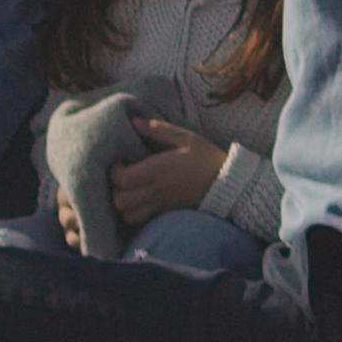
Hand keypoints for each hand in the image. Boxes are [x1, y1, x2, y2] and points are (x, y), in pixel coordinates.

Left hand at [107, 117, 225, 227]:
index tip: (120, 161)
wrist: (227, 184)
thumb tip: (135, 121)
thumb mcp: (186, 137)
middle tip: (121, 177)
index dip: (114, 171)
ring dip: (122, 203)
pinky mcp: (165, 213)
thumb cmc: (206, 157)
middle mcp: (156, 190)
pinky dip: (132, 213)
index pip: (123, 179)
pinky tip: (138, 199)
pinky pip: (140, 219)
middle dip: (114, 189)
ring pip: (127, 214)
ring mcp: (160, 204)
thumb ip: (159, 129)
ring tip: (128, 189)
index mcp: (158, 170)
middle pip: (120, 200)